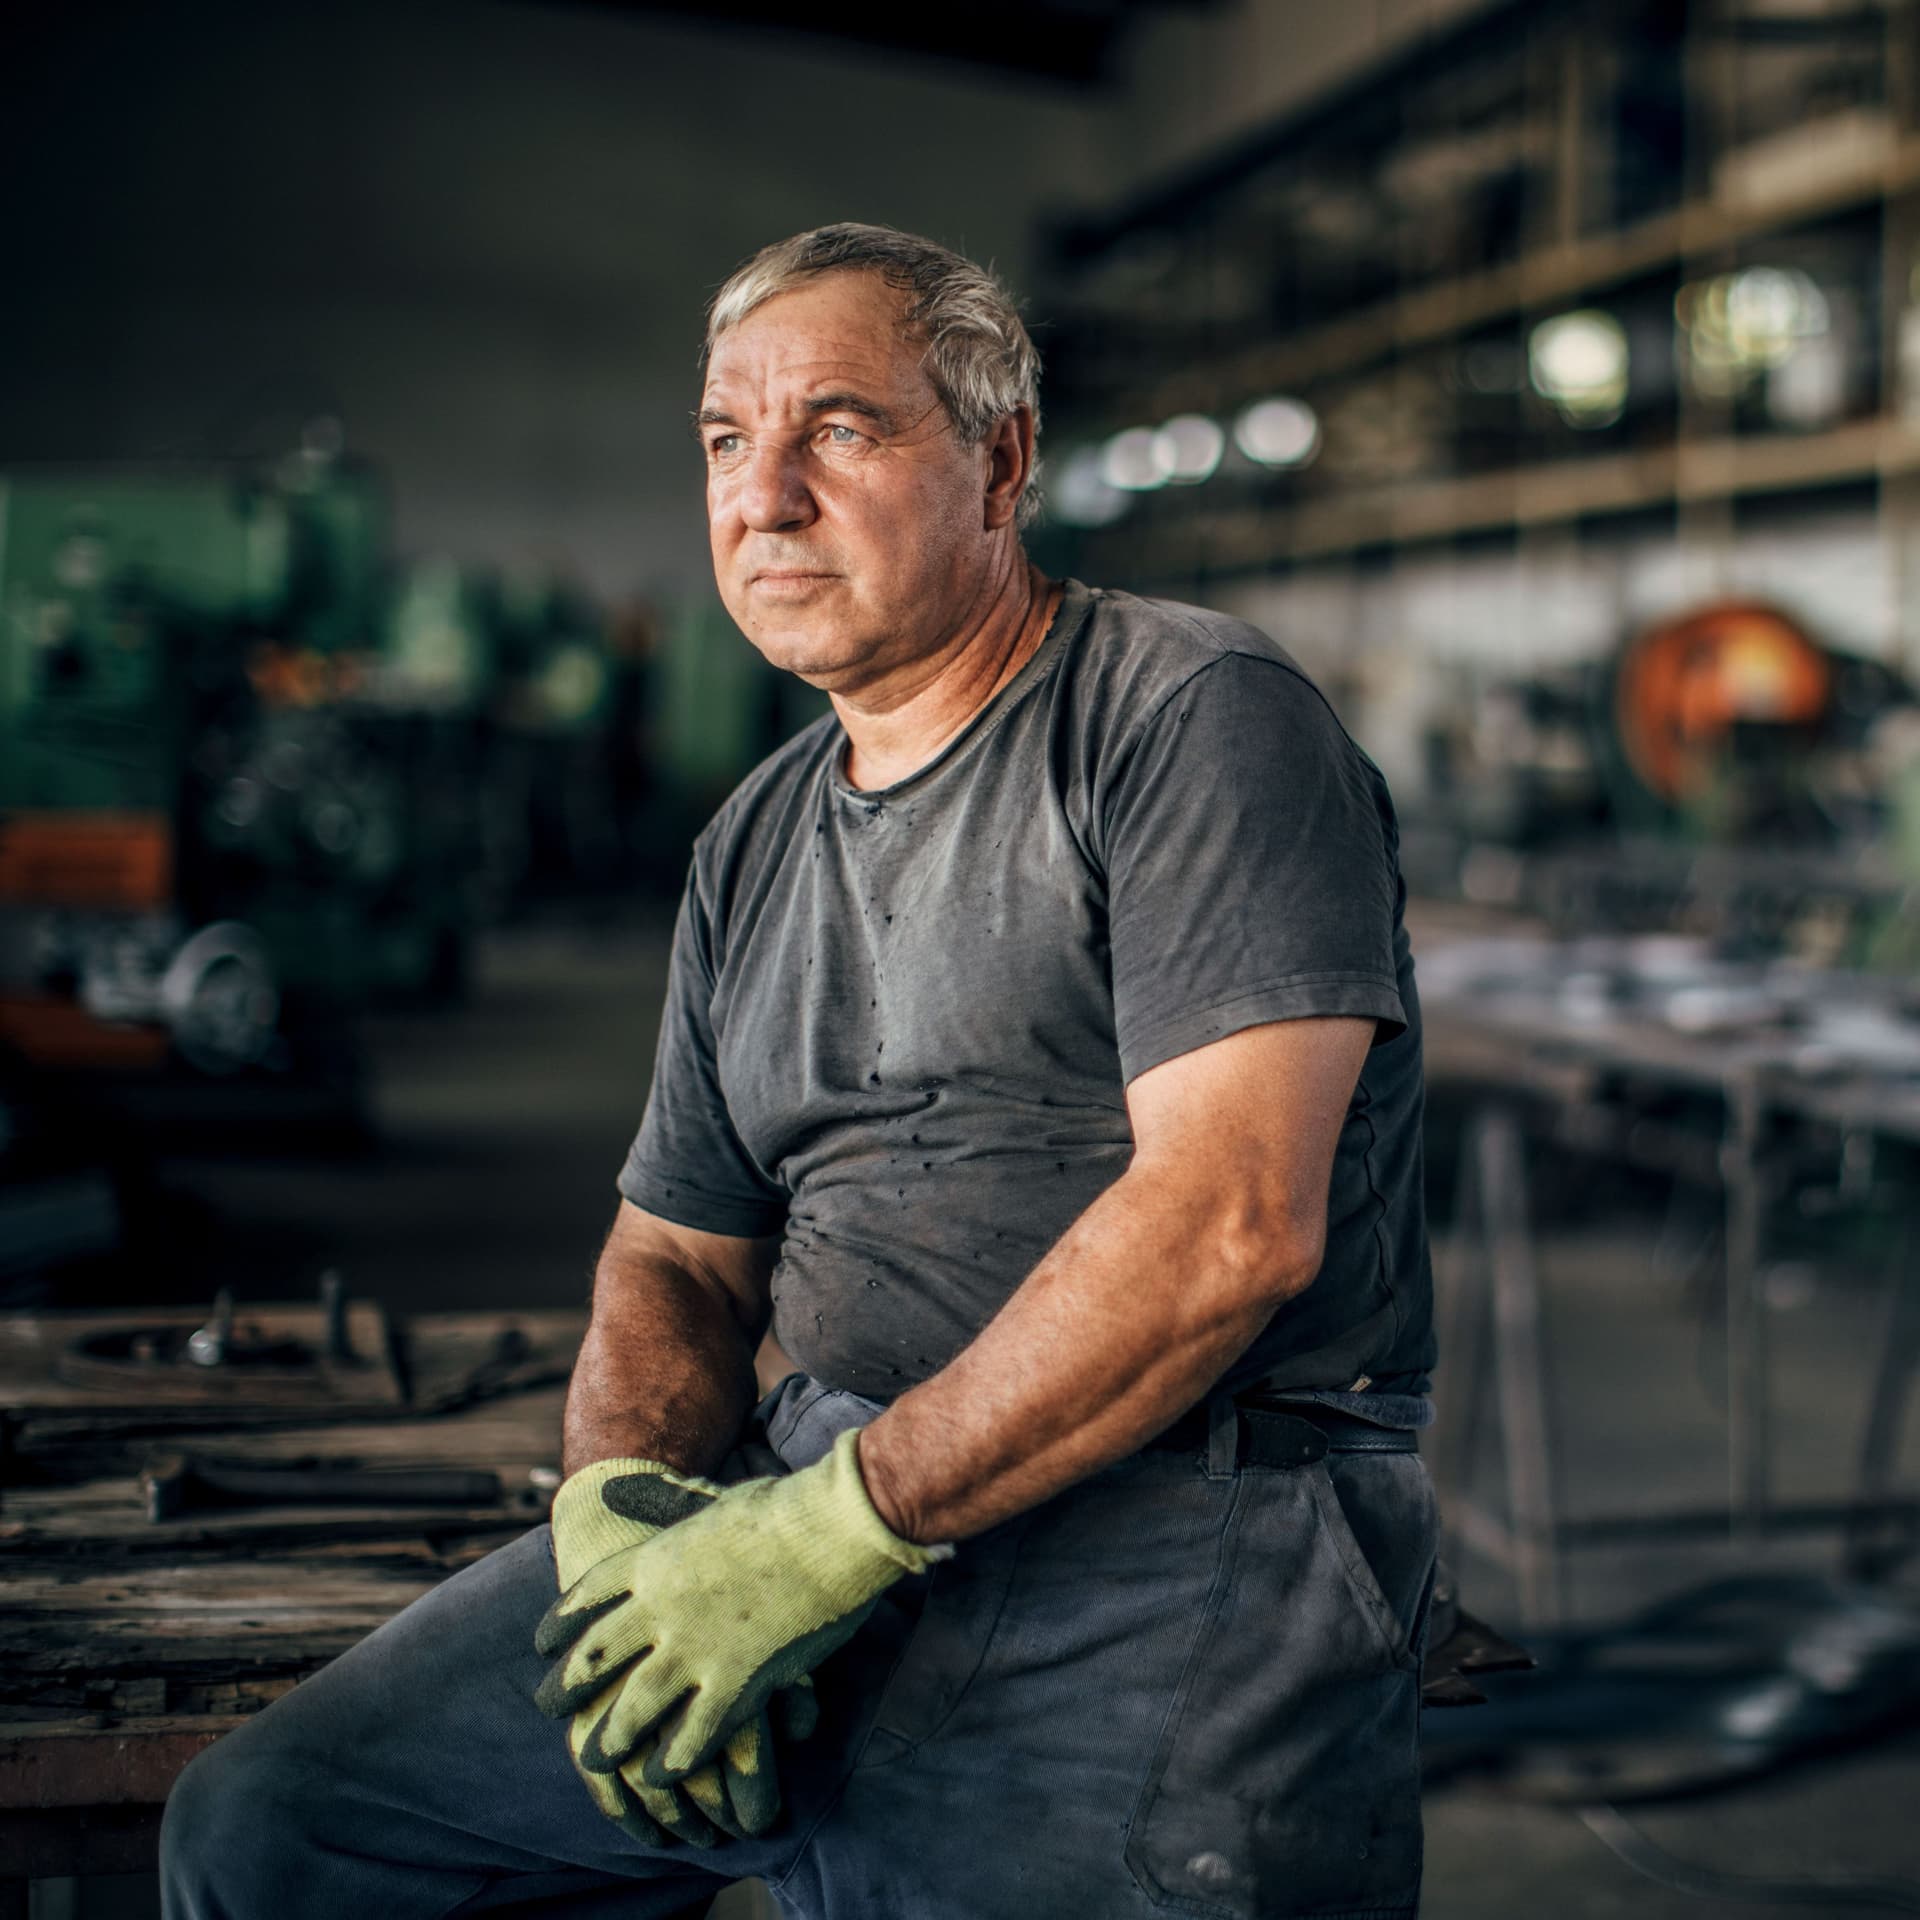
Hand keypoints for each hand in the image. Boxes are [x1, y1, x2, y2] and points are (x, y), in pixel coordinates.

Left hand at [544, 1456, 817, 1841]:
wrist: (831, 1529)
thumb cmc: (782, 1506)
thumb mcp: (708, 1501)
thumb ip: (668, 1506)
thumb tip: (623, 1485)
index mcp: (654, 1560)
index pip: (588, 1597)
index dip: (560, 1623)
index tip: (543, 1644)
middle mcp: (660, 1609)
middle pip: (594, 1658)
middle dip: (567, 1687)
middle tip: (548, 1706)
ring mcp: (694, 1651)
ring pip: (631, 1708)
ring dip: (608, 1736)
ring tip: (593, 1755)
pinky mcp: (734, 1685)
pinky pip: (690, 1739)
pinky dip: (670, 1762)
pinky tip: (659, 1775)